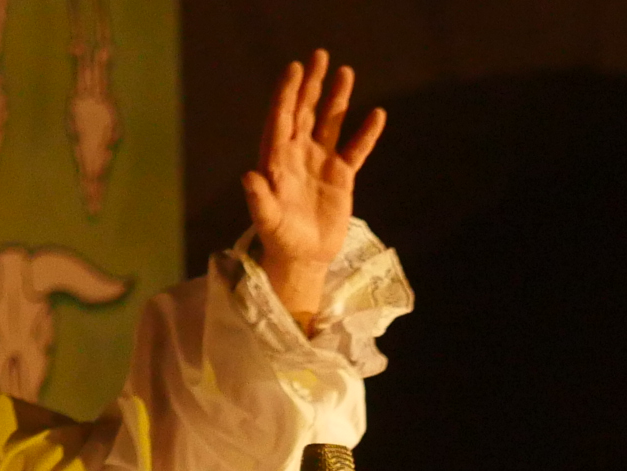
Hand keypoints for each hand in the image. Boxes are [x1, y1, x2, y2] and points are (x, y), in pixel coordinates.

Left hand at [245, 52, 385, 328]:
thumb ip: (259, 198)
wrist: (303, 257)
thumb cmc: (280, 239)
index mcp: (277, 159)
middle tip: (319, 56)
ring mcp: (320, 162)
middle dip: (311, 84)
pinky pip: (355, 150)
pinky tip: (377, 115)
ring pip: (330, 123)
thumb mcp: (268, 221)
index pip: (282, 119)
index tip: (294, 69)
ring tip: (346, 72)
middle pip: (304, 111)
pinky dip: (366, 134)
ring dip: (337, 99)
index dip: (287, 94)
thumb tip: (249, 176)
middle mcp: (298, 154)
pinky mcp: (341, 177)